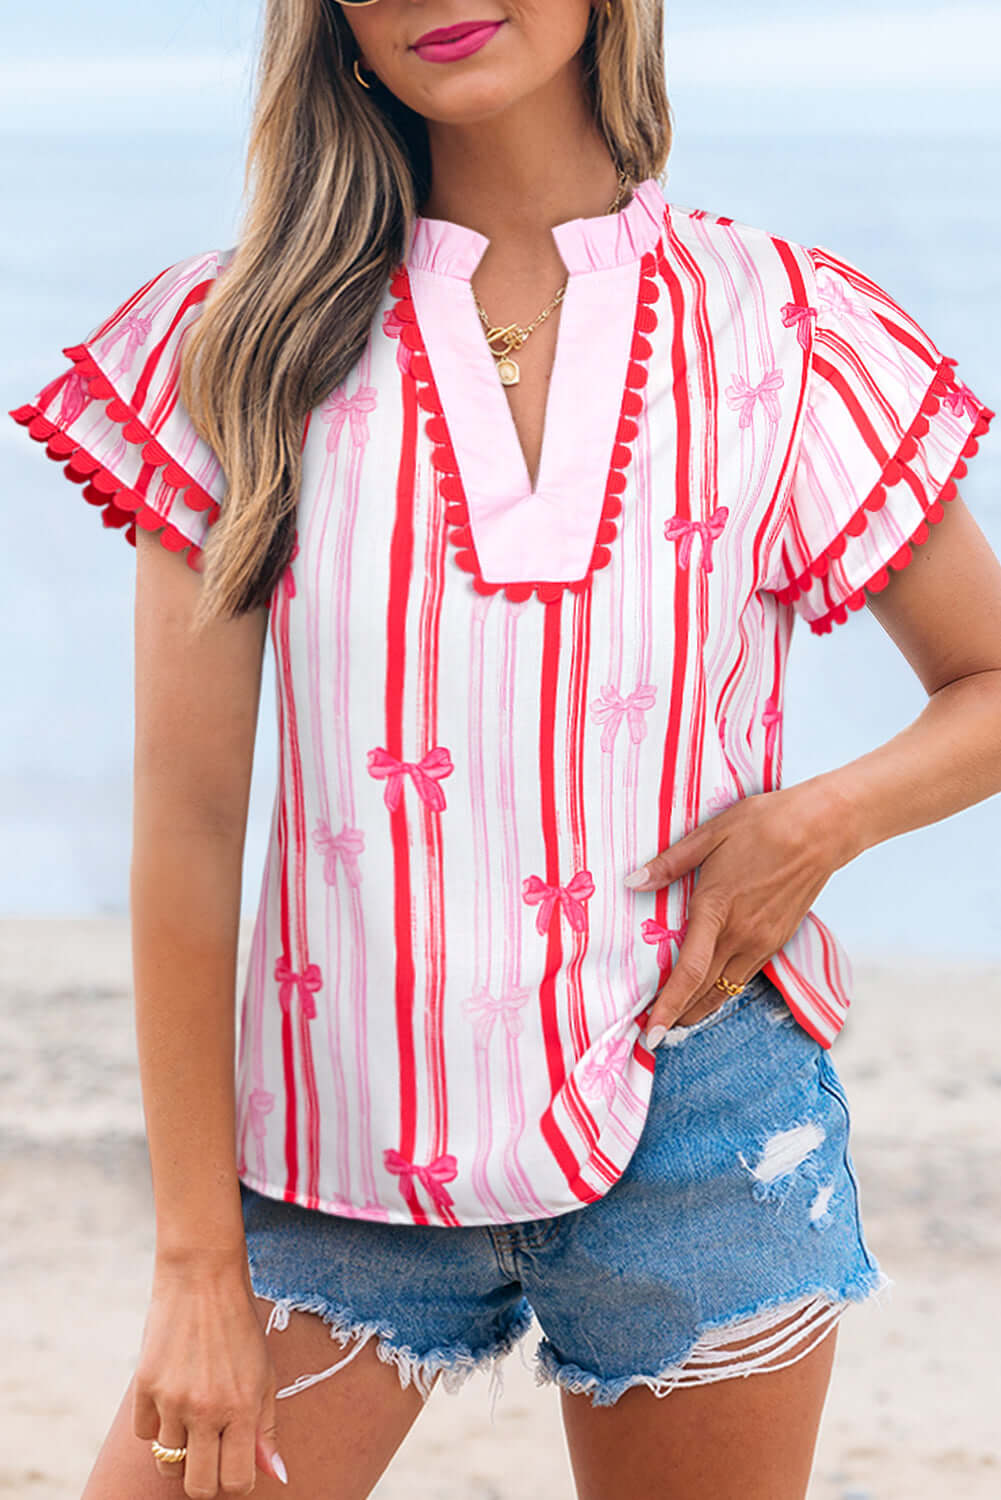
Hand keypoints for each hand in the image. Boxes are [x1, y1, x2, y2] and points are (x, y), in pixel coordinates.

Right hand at [133, 1257, 287, 1495]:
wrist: (202, 1277)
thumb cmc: (240, 1325)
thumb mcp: (265, 1374)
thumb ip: (267, 1428)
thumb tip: (275, 1475)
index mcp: (243, 1407)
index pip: (236, 1481)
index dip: (236, 1481)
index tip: (235, 1464)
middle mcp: (207, 1409)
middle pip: (197, 1485)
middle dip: (205, 1477)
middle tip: (211, 1451)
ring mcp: (172, 1399)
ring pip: (166, 1462)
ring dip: (179, 1449)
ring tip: (192, 1416)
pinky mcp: (144, 1386)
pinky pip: (144, 1433)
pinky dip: (156, 1423)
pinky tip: (171, 1393)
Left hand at [627, 782, 849, 1043]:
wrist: (822, 829)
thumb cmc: (764, 824)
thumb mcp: (710, 834)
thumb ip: (669, 864)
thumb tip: (631, 882)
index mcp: (718, 909)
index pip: (689, 972)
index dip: (668, 1006)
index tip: (651, 1033)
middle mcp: (742, 934)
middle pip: (705, 991)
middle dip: (677, 1016)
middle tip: (653, 1034)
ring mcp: (763, 941)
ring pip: (726, 990)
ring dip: (700, 1008)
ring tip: (676, 1020)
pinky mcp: (777, 940)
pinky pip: (745, 976)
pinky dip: (723, 991)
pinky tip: (709, 992)